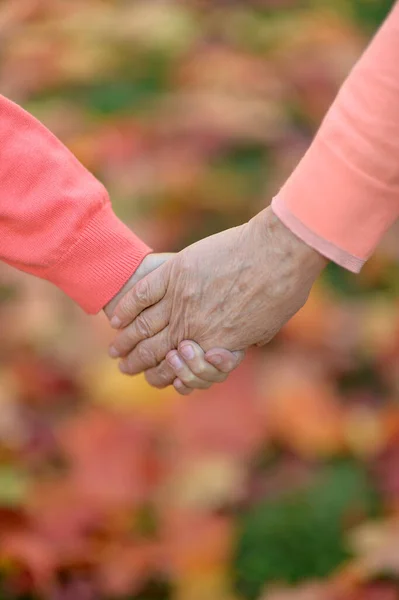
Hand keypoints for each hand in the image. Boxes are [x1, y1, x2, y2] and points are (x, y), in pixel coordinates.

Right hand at [109, 208, 326, 376]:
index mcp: (214, 345)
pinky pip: (143, 294)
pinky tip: (116, 317)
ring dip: (125, 341)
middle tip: (123, 368)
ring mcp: (181, 299)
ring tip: (114, 351)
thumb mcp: (267, 327)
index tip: (152, 378)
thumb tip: (241, 345)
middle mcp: (192, 327)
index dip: (163, 378)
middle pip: (154, 351)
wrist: (279, 253)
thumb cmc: (283, 291)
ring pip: (143, 325)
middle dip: (136, 363)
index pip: (180, 372)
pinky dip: (127, 307)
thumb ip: (246, 340)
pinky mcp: (176, 272)